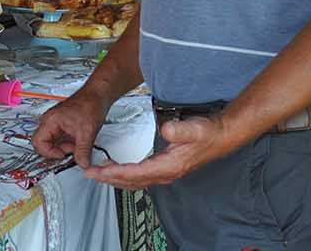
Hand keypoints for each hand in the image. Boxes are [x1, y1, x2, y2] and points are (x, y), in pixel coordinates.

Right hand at [31, 90, 109, 167]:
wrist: (98, 94)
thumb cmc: (90, 104)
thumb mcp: (87, 132)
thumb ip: (83, 151)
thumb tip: (82, 164)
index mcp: (50, 120)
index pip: (38, 142)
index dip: (49, 152)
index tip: (63, 155)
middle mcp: (50, 121)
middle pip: (44, 143)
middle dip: (58, 150)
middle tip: (72, 151)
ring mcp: (55, 123)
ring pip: (54, 142)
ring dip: (65, 147)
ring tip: (77, 145)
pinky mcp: (62, 124)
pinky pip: (60, 139)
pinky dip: (68, 143)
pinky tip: (78, 142)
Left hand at [83, 113, 236, 190]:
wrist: (220, 136)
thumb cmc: (208, 133)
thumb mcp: (195, 128)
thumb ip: (180, 130)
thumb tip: (166, 130)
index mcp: (169, 166)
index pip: (136, 173)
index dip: (115, 173)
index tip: (98, 171)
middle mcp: (165, 173)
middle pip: (131, 181)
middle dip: (109, 179)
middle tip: (90, 173)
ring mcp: (165, 172)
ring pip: (134, 181)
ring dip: (115, 178)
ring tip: (99, 171)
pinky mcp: (164, 168)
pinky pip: (140, 176)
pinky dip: (125, 174)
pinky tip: (117, 168)